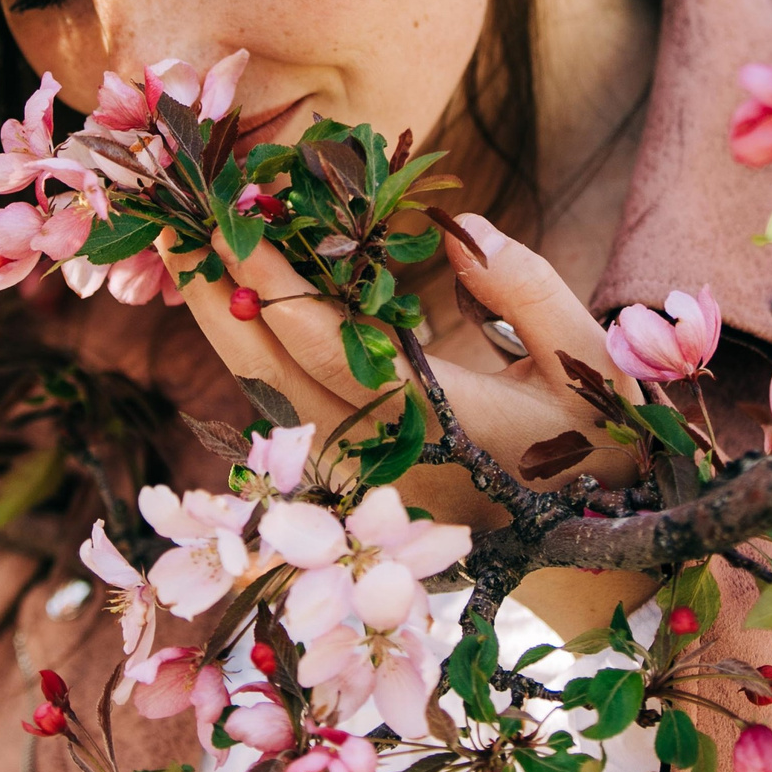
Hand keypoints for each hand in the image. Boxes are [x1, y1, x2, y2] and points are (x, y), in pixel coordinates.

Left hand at [168, 211, 658, 636]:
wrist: (594, 550)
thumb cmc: (599, 443)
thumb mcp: (591, 361)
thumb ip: (528, 291)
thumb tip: (459, 226)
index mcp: (448, 426)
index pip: (340, 355)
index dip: (278, 290)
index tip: (232, 226)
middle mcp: (387, 458)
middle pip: (276, 375)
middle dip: (218, 296)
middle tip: (172, 221)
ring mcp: (361, 475)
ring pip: (267, 396)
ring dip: (220, 323)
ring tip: (180, 251)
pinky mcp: (351, 476)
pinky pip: (282, 408)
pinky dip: (248, 350)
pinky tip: (224, 300)